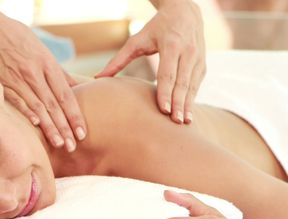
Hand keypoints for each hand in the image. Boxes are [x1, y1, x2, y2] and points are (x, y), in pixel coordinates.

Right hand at [0, 18, 86, 151]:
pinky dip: (26, 113)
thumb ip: (58, 71)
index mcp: (47, 64)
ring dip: (49, 127)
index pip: (65, 94)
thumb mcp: (42, 50)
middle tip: (73, 145)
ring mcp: (17, 79)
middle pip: (53, 104)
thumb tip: (78, 86)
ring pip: (37, 107)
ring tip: (59, 143)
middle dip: (64, 127)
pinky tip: (35, 126)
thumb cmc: (18, 38)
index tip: (82, 132)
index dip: (74, 115)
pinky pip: (16, 101)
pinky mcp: (2, 83)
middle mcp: (34, 73)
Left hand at [96, 0, 205, 124]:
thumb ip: (118, 60)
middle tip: (175, 122)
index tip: (163, 110)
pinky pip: (197, 84)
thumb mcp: (136, 40)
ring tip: (184, 122)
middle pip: (182, 82)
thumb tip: (98, 78)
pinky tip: (187, 114)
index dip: (165, 93)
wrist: (185, 12)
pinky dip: (192, 99)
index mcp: (171, 45)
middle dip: (179, 103)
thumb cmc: (156, 28)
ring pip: (192, 85)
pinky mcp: (202, 64)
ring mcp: (198, 58)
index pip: (168, 74)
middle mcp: (188, 52)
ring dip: (188, 105)